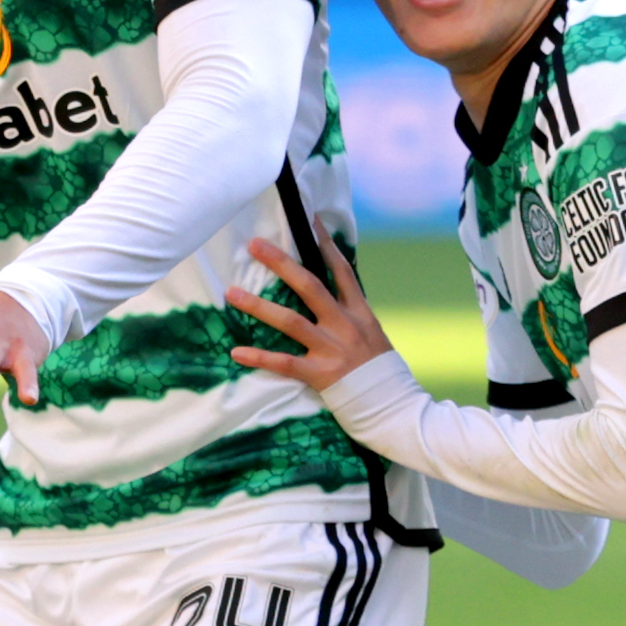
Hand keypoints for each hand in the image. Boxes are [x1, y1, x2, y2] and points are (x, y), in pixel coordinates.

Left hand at [222, 233, 393, 393]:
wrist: (393, 405)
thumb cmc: (380, 370)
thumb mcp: (372, 333)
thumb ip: (351, 313)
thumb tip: (332, 291)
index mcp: (359, 312)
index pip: (341, 271)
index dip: (325, 244)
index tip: (310, 220)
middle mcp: (344, 325)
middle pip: (309, 286)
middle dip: (281, 263)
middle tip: (256, 244)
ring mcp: (331, 349)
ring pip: (290, 321)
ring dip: (258, 306)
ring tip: (231, 293)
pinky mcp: (320, 374)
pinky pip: (284, 363)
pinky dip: (259, 357)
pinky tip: (236, 352)